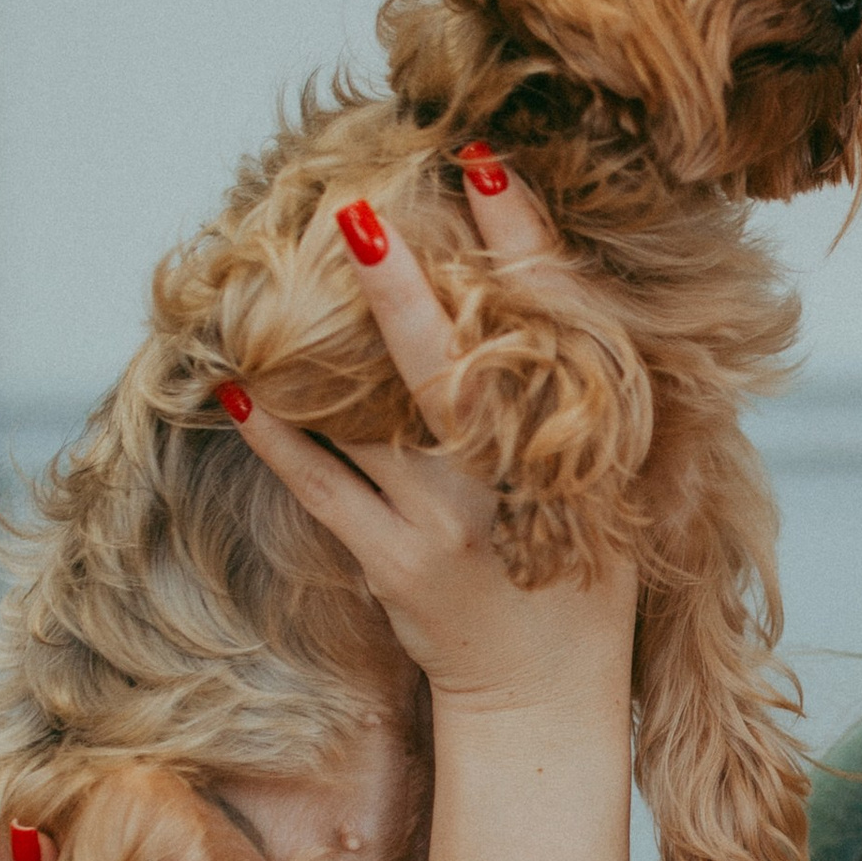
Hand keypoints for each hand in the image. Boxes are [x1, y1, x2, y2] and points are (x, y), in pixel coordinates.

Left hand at [226, 166, 637, 723]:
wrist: (547, 698)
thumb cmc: (582, 577)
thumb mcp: (621, 485)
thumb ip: (590, 398)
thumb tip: (547, 282)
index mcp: (592, 446)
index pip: (559, 323)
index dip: (522, 240)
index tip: (485, 162)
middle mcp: (522, 479)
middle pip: (454, 365)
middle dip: (404, 287)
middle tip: (354, 210)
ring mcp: (452, 522)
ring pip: (376, 416)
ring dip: (320, 349)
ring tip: (268, 280)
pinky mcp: (395, 562)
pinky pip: (324, 485)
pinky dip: (280, 436)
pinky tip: (240, 388)